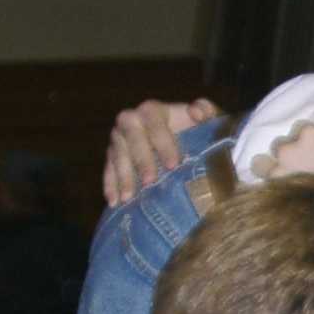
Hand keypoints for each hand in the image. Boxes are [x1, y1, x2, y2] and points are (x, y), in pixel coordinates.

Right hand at [104, 98, 221, 206]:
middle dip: (141, 160)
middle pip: (132, 138)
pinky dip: (110, 186)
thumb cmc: (196, 132)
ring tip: (129, 197)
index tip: (173, 164)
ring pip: (117, 155)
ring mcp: (119, 138)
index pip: (154, 122)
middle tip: (150, 182)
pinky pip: (108, 169)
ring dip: (123, 177)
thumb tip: (195, 112)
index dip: (162, 142)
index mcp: (153, 111)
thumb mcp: (206, 120)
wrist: (184, 142)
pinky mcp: (112, 156)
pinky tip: (114, 202)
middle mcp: (131, 120)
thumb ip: (206, 111)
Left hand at [250, 106, 313, 195]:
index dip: (307, 143)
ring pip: (263, 161)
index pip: (299, 128)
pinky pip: (258, 181)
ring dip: (271, 169)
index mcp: (310, 134)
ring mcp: (276, 168)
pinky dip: (264, 185)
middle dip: (288, 156)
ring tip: (284, 184)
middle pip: (280, 145)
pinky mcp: (268, 189)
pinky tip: (275, 195)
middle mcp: (289, 147)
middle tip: (302, 173)